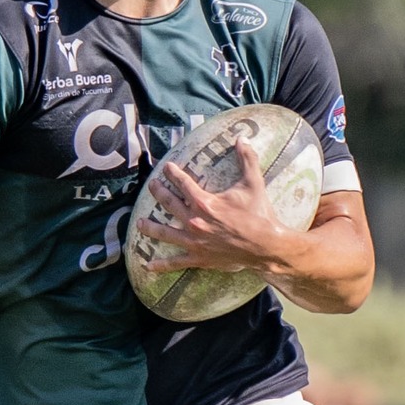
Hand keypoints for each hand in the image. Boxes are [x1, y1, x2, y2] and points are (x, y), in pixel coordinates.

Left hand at [140, 140, 293, 274]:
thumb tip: (242, 138)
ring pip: (165, 233)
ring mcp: (194, 241)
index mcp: (205, 202)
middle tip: (151, 186)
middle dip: (158, 192)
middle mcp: (194, 221)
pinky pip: (176, 262)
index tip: (166, 167)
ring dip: (150, 227)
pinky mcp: (199, 258)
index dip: (173, 173)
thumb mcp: (254, 184)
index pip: (183, 183)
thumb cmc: (259, 215)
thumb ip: (247, 159)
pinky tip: (147, 266)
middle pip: (169, 204)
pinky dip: (161, 265)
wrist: (265, 246)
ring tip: (139, 223)